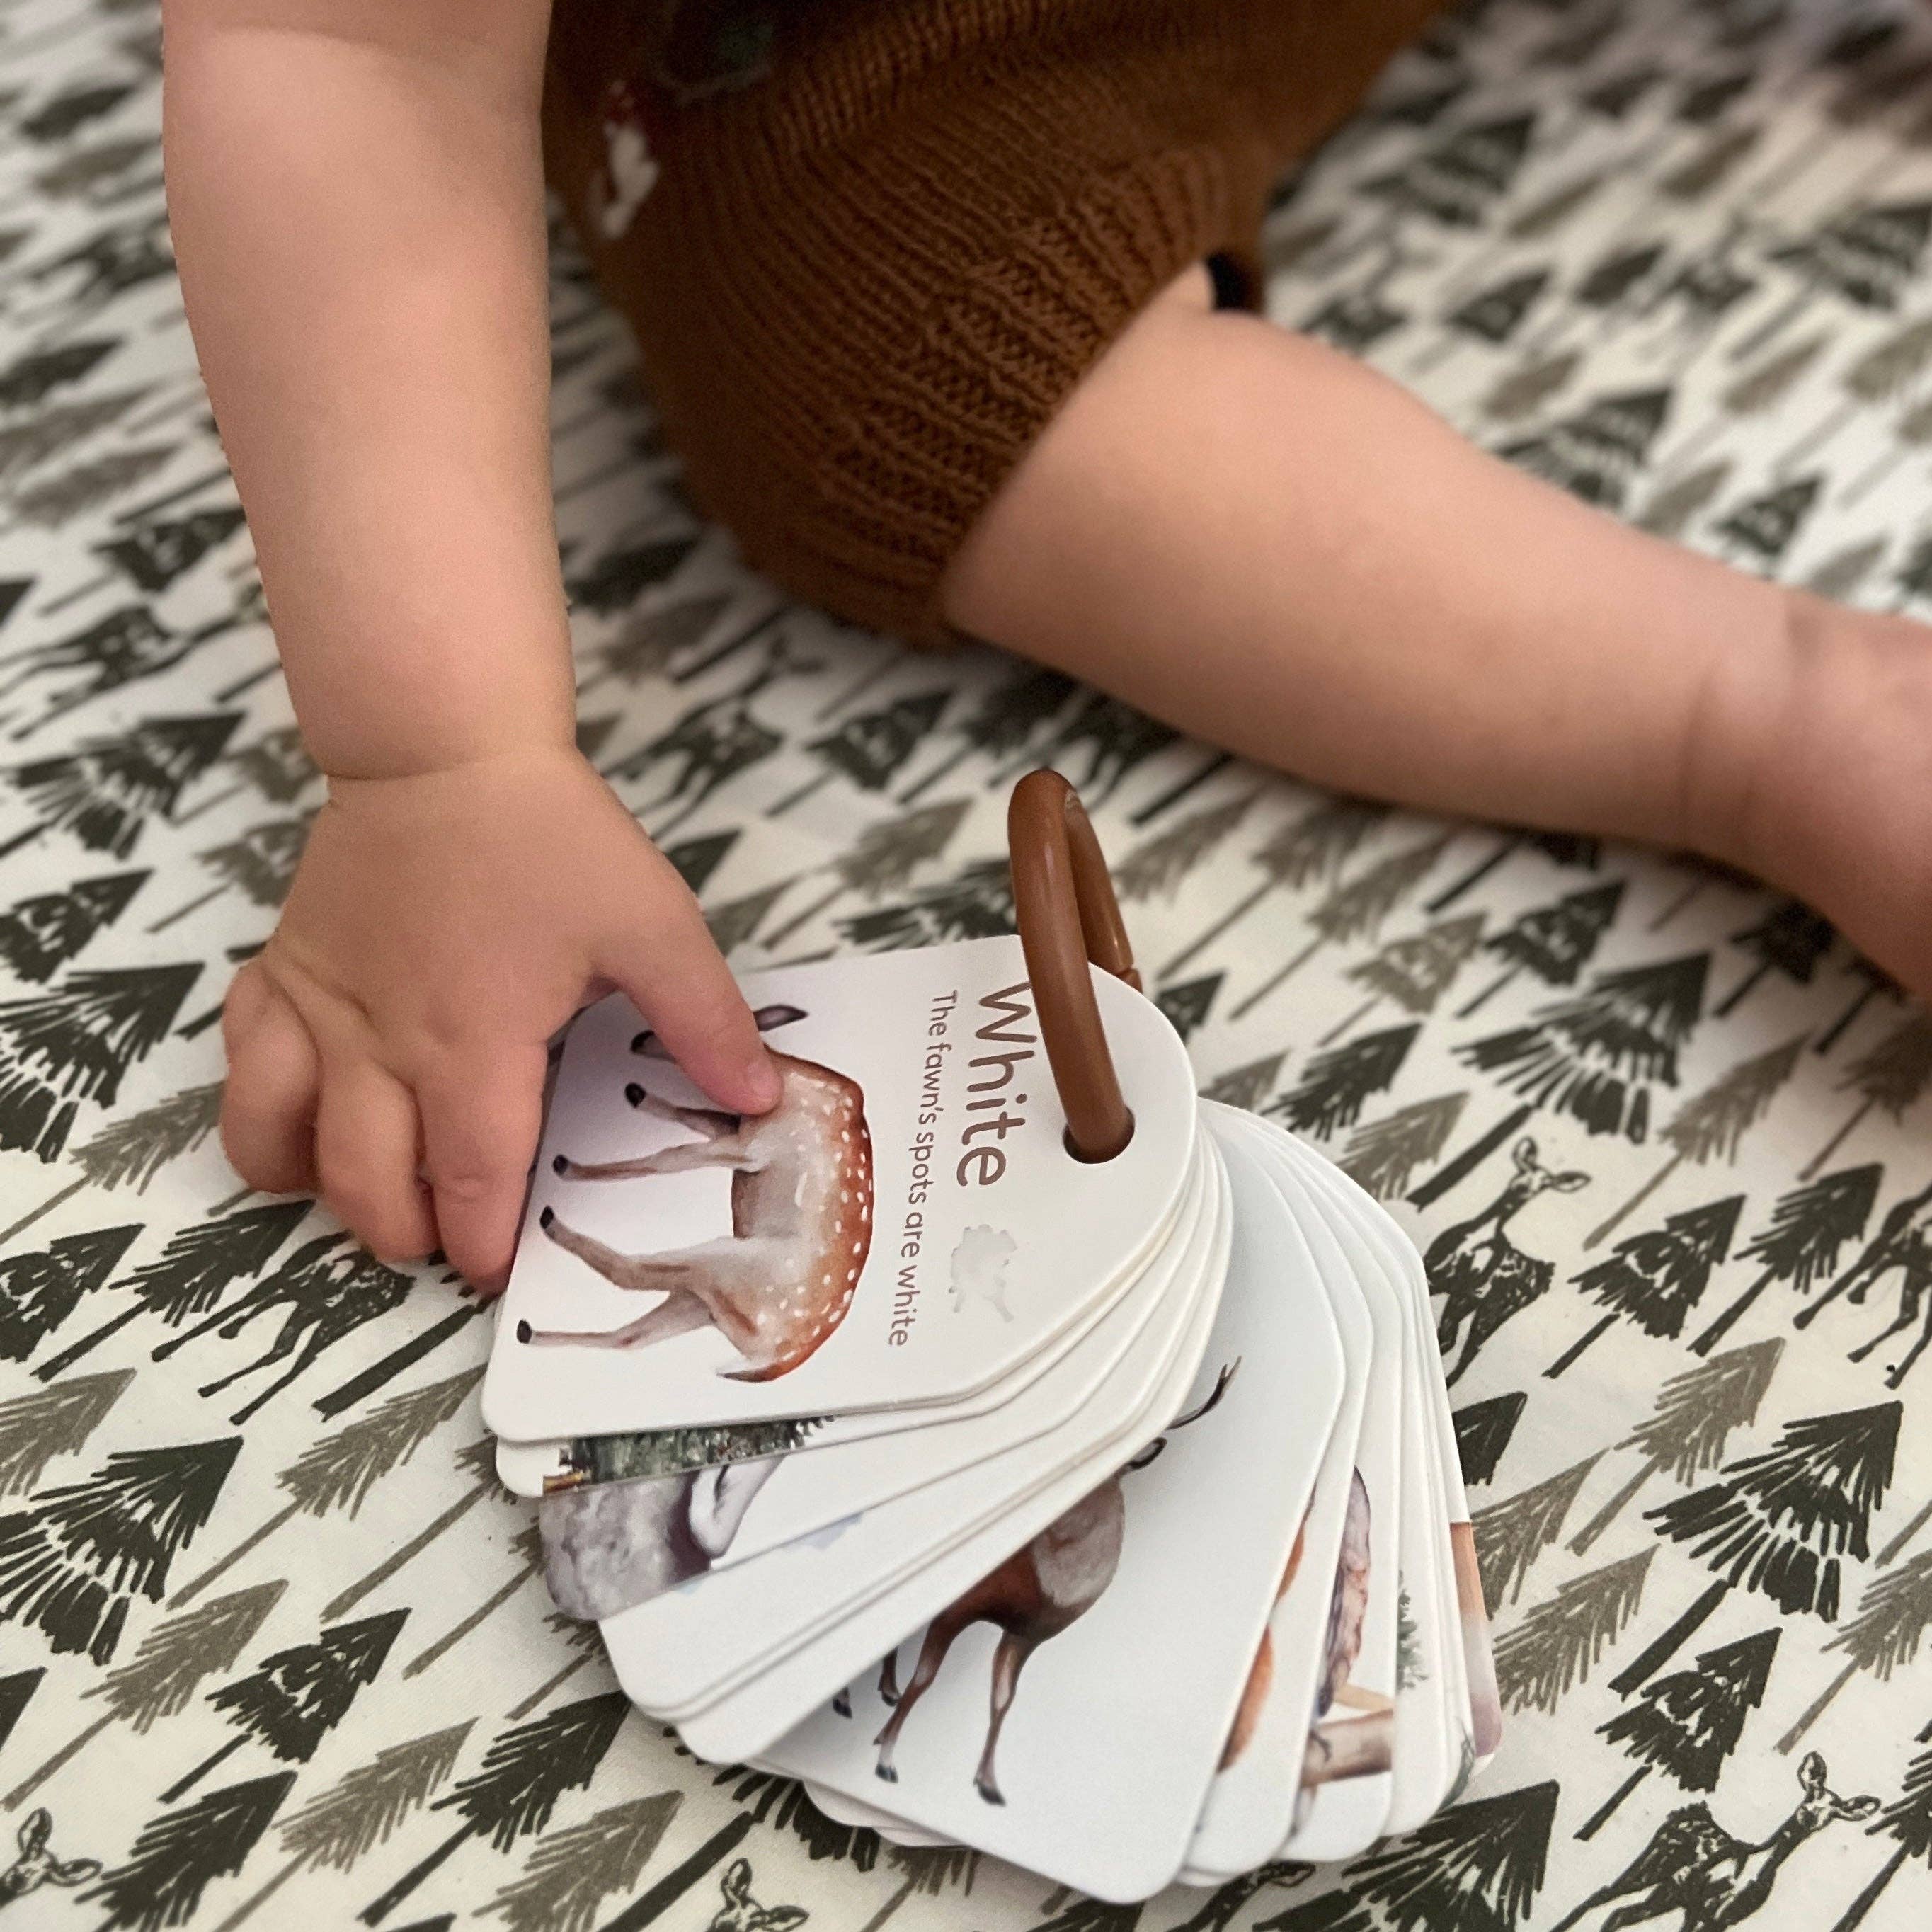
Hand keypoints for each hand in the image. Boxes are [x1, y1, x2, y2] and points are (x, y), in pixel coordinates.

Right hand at [220, 744, 777, 1291]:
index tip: (498, 1268)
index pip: (473, 1178)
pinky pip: (242, 1060)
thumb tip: (759, 1098)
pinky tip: (301, 1114)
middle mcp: (381, 1045)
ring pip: (278, 1138)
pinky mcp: (282, 968)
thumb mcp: (652, 924)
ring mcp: (319, 1009)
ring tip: (367, 1194)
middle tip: (443, 1240)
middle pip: (369, 1183)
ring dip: (320, 1188)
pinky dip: (262, 1106)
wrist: (445, 748)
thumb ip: (704, 1020)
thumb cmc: (550, 837)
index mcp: (474, 1045)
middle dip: (405, 1234)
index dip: (484, 1239)